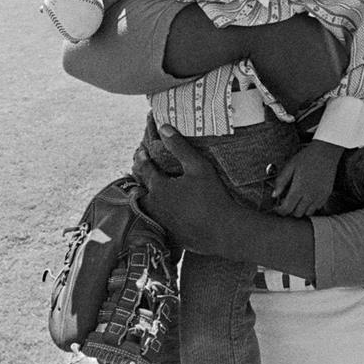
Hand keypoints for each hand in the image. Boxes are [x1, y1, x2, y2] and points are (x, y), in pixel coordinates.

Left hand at [132, 126, 237, 254]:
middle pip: (141, 190)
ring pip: (148, 207)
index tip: (140, 150)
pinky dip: (158, 214)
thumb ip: (179, 147)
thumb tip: (164, 127)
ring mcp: (162, 223)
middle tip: (140, 170)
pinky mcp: (171, 235)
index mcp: (159, 188)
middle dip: (140, 179)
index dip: (142, 158)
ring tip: (150, 190)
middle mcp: (155, 206)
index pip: (145, 169)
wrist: (223, 232)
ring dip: (147, 197)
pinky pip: (159, 222)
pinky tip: (166, 213)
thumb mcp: (198, 167)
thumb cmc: (212, 196)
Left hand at [272, 140, 343, 217]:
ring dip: (301, 209)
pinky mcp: (326, 194)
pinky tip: (307, 196)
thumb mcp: (290, 166)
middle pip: (297, 213)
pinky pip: (317, 207)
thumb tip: (274, 195)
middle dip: (290, 210)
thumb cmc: (307, 157)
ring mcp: (319, 196)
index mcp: (299, 188)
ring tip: (297, 199)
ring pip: (308, 213)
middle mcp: (310, 195)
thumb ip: (281, 181)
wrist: (326, 152)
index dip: (280, 211)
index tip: (277, 207)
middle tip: (286, 201)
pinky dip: (311, 206)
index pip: (287, 208)